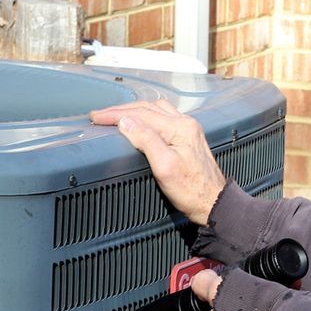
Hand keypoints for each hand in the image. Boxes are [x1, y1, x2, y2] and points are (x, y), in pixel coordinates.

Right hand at [90, 99, 227, 224]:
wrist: (213, 202)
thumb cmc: (191, 190)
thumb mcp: (165, 166)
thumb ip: (146, 140)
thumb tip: (125, 122)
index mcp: (180, 127)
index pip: (141, 114)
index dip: (116, 114)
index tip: (97, 117)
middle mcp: (185, 123)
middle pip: (148, 108)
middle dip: (121, 110)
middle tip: (100, 115)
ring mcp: (188, 130)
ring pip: (156, 110)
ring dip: (134, 110)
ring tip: (115, 115)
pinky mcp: (188, 138)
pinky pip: (163, 118)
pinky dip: (146, 116)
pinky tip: (140, 121)